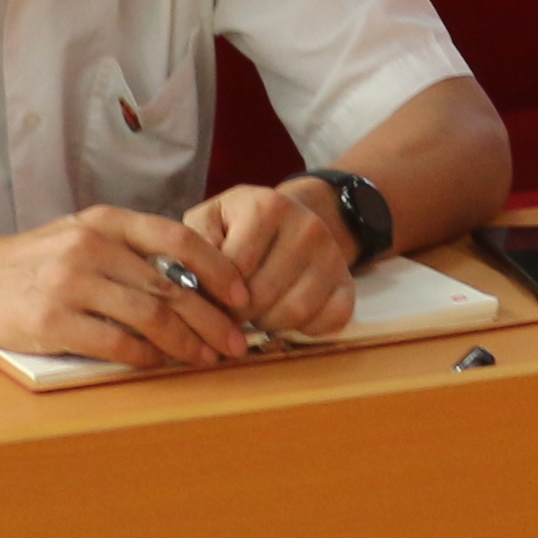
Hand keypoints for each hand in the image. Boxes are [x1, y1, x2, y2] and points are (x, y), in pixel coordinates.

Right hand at [0, 207, 259, 367]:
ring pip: (148, 316)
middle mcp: (91, 247)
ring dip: (185, 343)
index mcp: (106, 222)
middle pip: (169, 286)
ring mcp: (71, 284)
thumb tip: (195, 280)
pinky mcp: (53, 322)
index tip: (242, 295)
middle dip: (211, 318)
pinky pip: (114, 342)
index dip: (217, 268)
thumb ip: (132, 250)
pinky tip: (158, 364)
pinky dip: (143, 356)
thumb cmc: (37, 260)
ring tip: (205, 358)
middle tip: (235, 341)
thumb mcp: (85, 234)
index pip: (177, 238)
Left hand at [185, 178, 361, 335]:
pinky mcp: (348, 283)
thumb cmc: (240, 224)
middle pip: (262, 295)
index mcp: (267, 206)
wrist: (294, 217)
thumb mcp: (211, 219)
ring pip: (294, 313)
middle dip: (238, 315)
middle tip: (229, 314)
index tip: (207, 299)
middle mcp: (307, 226)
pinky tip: (285, 317)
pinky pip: (328, 322)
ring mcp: (332, 255)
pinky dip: (303, 330)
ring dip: (267, 325)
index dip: (214, 294)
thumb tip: (190, 284)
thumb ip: (194, 245)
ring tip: (254, 315)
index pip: (233, 269)